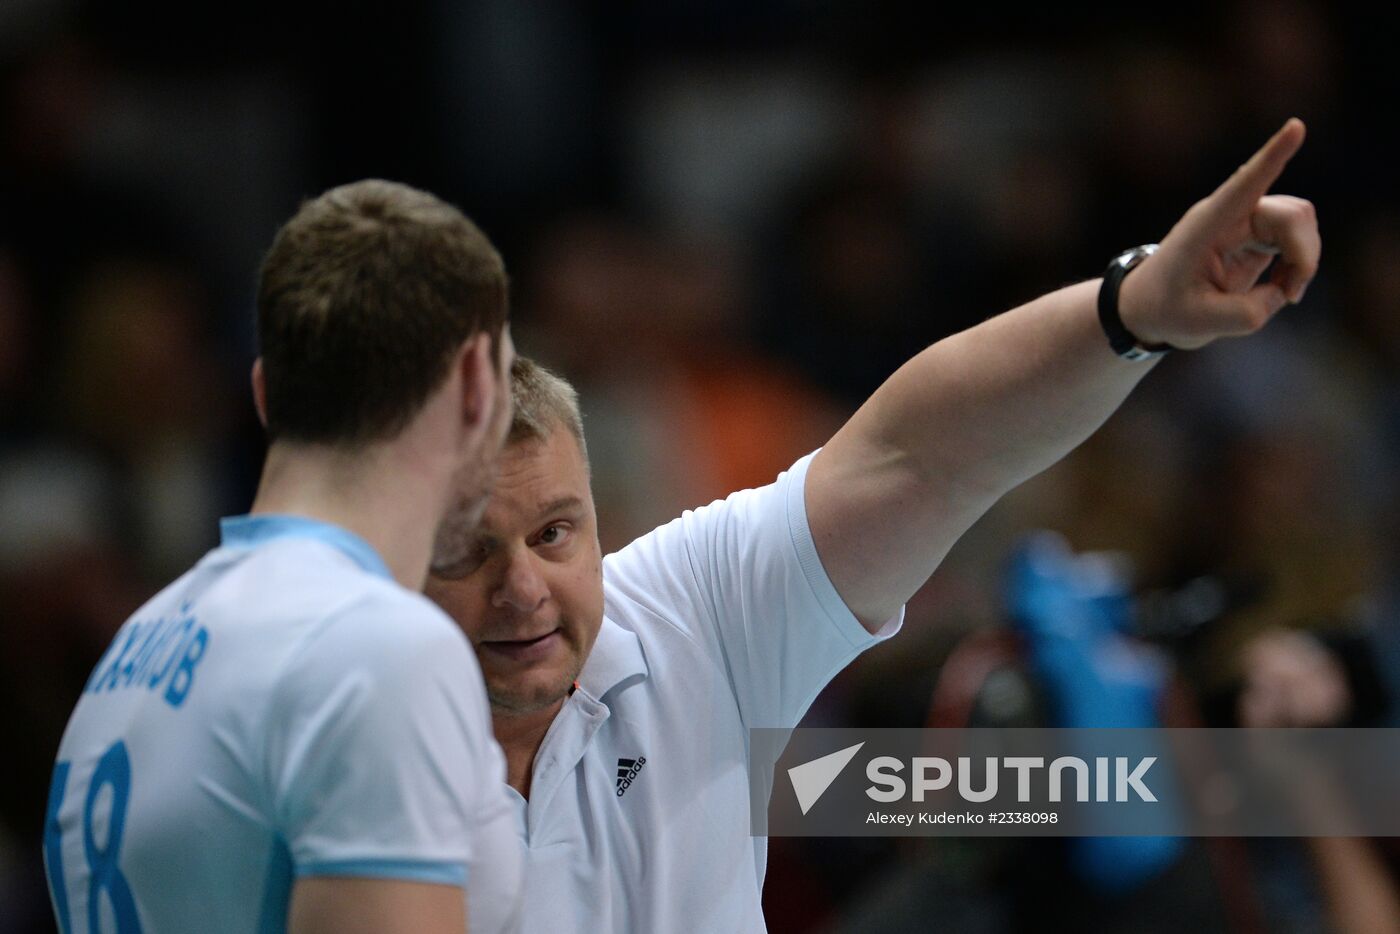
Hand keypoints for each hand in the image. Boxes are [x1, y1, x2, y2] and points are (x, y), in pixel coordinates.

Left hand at [1118, 118, 1320, 349]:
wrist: (1147, 308)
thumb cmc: (1164, 309)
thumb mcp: (1200, 324)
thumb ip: (1248, 312)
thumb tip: (1284, 292)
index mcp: (1206, 226)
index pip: (1244, 185)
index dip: (1272, 157)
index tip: (1295, 127)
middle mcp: (1228, 216)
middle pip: (1291, 214)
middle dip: (1304, 253)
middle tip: (1290, 294)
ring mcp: (1245, 222)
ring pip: (1300, 222)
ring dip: (1303, 259)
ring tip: (1284, 294)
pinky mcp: (1257, 236)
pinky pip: (1296, 239)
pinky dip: (1299, 265)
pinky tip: (1282, 290)